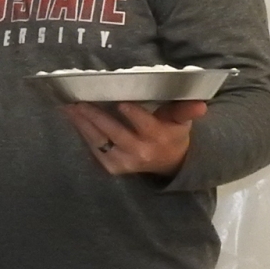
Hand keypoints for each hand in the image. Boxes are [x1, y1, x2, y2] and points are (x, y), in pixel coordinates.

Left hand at [63, 100, 207, 176]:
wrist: (168, 163)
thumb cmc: (172, 133)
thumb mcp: (181, 121)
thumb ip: (186, 110)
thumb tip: (201, 104)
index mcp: (158, 137)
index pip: (144, 124)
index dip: (132, 114)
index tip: (120, 102)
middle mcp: (139, 151)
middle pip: (114, 132)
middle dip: (95, 116)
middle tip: (78, 101)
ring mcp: (123, 161)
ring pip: (98, 141)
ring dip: (81, 124)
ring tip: (68, 108)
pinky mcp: (111, 166)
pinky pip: (93, 149)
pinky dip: (81, 133)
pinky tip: (71, 118)